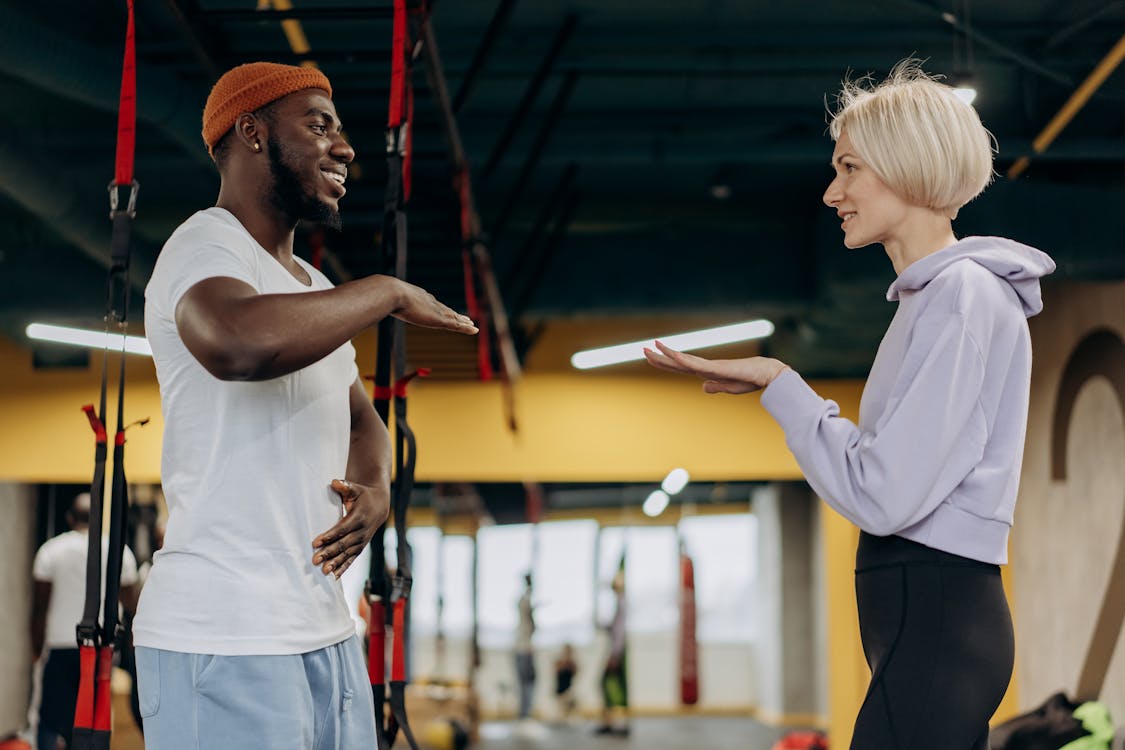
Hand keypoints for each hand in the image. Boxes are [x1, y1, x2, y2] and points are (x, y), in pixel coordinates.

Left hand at [312, 479, 389, 577]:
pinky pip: (352, 559)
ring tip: (323, 571)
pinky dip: (343, 568)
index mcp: (359, 517)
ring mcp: (362, 541)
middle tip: (315, 560)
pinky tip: (333, 576)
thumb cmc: (363, 496)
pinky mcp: (361, 547)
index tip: (315, 543)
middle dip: (329, 553)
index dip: (329, 536)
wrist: (379, 506)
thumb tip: (334, 482)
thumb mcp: (355, 488)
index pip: (342, 529)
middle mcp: (362, 531)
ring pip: (348, 554)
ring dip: (335, 563)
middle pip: (344, 544)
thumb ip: (345, 486)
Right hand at [390, 278, 477, 334]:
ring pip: (454, 318)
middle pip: (447, 311)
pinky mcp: (439, 319)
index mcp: (419, 297)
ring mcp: (435, 310)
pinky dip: (465, 328)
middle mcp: (431, 302)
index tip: (447, 312)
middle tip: (465, 319)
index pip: (434, 305)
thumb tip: (369, 305)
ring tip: (472, 326)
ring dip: (463, 323)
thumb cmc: (385, 296)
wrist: (392, 293)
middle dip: (456, 315)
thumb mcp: (385, 301)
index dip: (442, 310)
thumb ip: (382, 305)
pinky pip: (456, 325)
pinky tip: (474, 330)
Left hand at [643, 340, 788, 393]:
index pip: (679, 368)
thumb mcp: (729, 387)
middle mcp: (705, 367)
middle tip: (642, 349)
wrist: (768, 375)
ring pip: (685, 361)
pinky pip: (700, 364)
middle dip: (660, 357)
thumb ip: (715, 386)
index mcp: (706, 372)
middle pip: (678, 362)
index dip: (664, 363)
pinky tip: (675, 356)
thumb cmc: (750, 380)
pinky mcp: (720, 368)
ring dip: (669, 354)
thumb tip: (703, 387)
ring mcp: (712, 366)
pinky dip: (686, 360)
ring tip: (654, 345)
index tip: (650, 357)